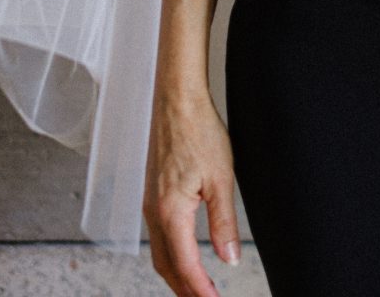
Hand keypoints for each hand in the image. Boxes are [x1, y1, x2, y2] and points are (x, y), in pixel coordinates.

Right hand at [143, 91, 240, 296]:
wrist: (177, 101)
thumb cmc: (199, 132)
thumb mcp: (222, 179)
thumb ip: (224, 224)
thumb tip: (230, 258)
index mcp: (171, 212)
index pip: (186, 265)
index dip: (200, 290)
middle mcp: (154, 212)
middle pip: (167, 267)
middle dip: (185, 290)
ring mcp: (150, 203)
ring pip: (160, 253)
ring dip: (177, 276)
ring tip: (196, 289)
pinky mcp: (151, 194)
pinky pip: (157, 236)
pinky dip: (170, 256)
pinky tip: (183, 255)